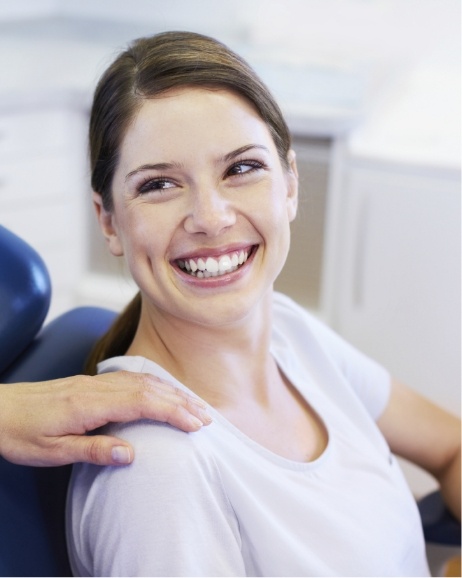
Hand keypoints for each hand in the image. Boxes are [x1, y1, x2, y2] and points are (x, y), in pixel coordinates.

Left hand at [0, 371, 211, 466]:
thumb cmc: (20, 433)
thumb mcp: (52, 451)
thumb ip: (93, 450)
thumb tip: (131, 454)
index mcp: (88, 404)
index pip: (142, 403)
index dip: (172, 412)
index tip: (195, 424)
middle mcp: (96, 387)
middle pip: (149, 388)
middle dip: (181, 401)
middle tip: (207, 417)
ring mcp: (94, 382)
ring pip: (142, 380)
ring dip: (171, 391)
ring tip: (194, 404)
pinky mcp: (91, 383)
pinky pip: (131, 379)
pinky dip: (154, 385)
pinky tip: (163, 391)